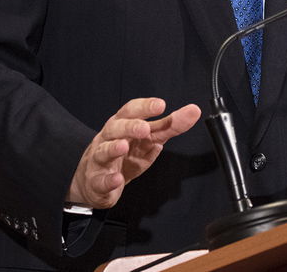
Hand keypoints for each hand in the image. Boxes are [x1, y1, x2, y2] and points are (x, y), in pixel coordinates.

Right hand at [67, 97, 201, 209]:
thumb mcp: (147, 139)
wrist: (94, 180)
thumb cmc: (123, 155)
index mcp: (122, 124)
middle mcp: (109, 138)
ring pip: (104, 150)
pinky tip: (117, 179)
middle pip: (116, 127)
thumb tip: (191, 113)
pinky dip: (109, 180)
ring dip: (113, 148)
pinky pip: (101, 180)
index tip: (161, 104)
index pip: (131, 110)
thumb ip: (169, 126)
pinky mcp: (96, 181)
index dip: (145, 106)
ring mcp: (100, 159)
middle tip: (144, 128)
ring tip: (124, 146)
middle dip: (129, 126)